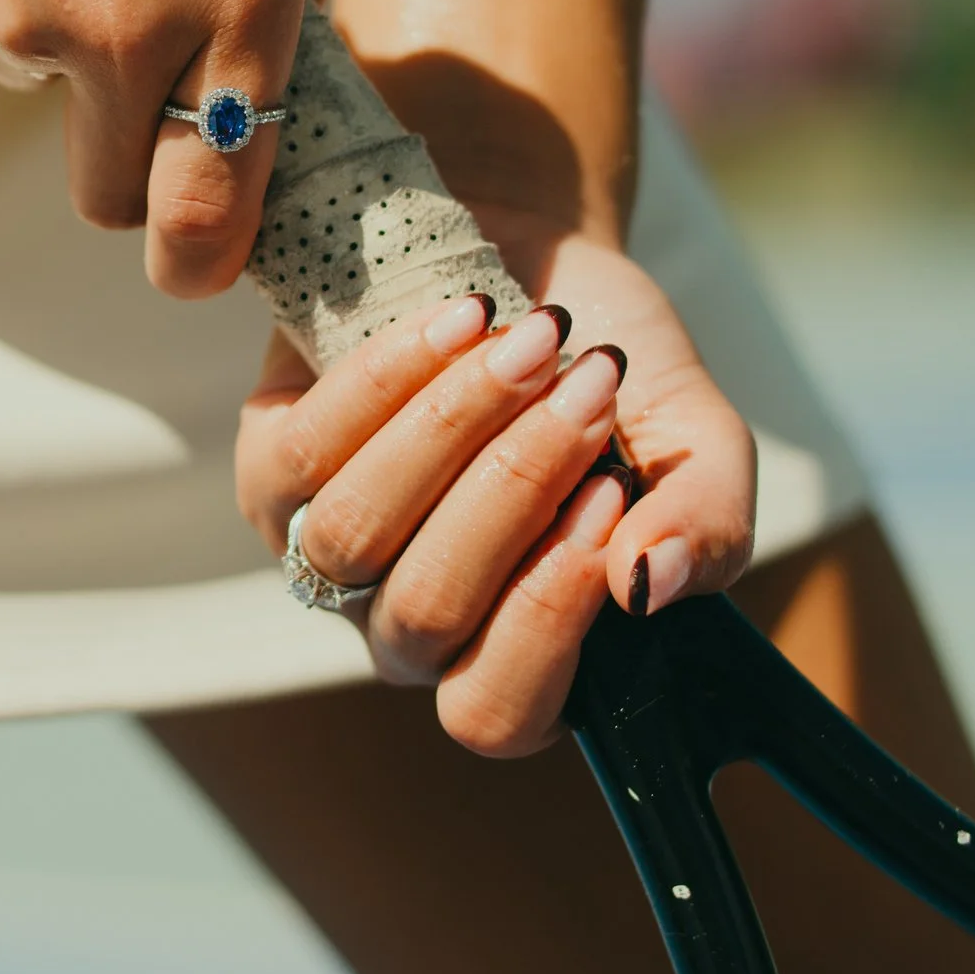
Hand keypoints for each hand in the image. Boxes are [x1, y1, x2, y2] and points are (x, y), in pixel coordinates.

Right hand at [0, 0, 347, 299]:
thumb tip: (299, 23)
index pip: (223, 197)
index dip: (204, 252)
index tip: (193, 259)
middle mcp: (132, 31)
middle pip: (112, 196)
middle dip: (121, 172)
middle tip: (120, 94)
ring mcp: (17, 23)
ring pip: (35, 88)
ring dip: (49, 31)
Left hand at [235, 236, 757, 757]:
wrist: (535, 260)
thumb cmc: (612, 376)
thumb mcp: (695, 444)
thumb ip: (706, 523)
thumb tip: (650, 584)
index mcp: (510, 656)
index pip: (494, 713)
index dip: (546, 614)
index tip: (607, 494)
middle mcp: (404, 628)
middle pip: (426, 610)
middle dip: (515, 488)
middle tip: (591, 386)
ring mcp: (326, 555)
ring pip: (357, 531)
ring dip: (457, 425)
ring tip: (536, 340)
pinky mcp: (268, 469)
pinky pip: (305, 449)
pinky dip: (394, 376)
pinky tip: (465, 316)